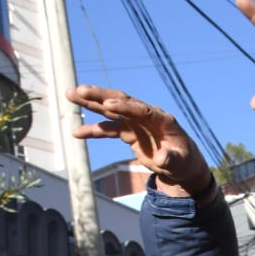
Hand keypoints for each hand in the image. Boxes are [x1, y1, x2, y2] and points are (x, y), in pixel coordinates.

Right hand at [67, 85, 212, 198]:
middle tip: (80, 90)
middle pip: (121, 101)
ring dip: (91, 103)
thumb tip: (162, 159)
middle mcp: (146, 116)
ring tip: (70, 95)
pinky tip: (76, 132)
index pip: (141, 109)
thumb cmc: (183, 162)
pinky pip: (108, 128)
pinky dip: (93, 130)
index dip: (125, 106)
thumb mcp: (180, 163)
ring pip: (110, 109)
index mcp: (161, 119)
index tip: (108, 104)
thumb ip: (171, 160)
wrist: (181, 165)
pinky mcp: (129, 132)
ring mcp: (136, 122)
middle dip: (100, 95)